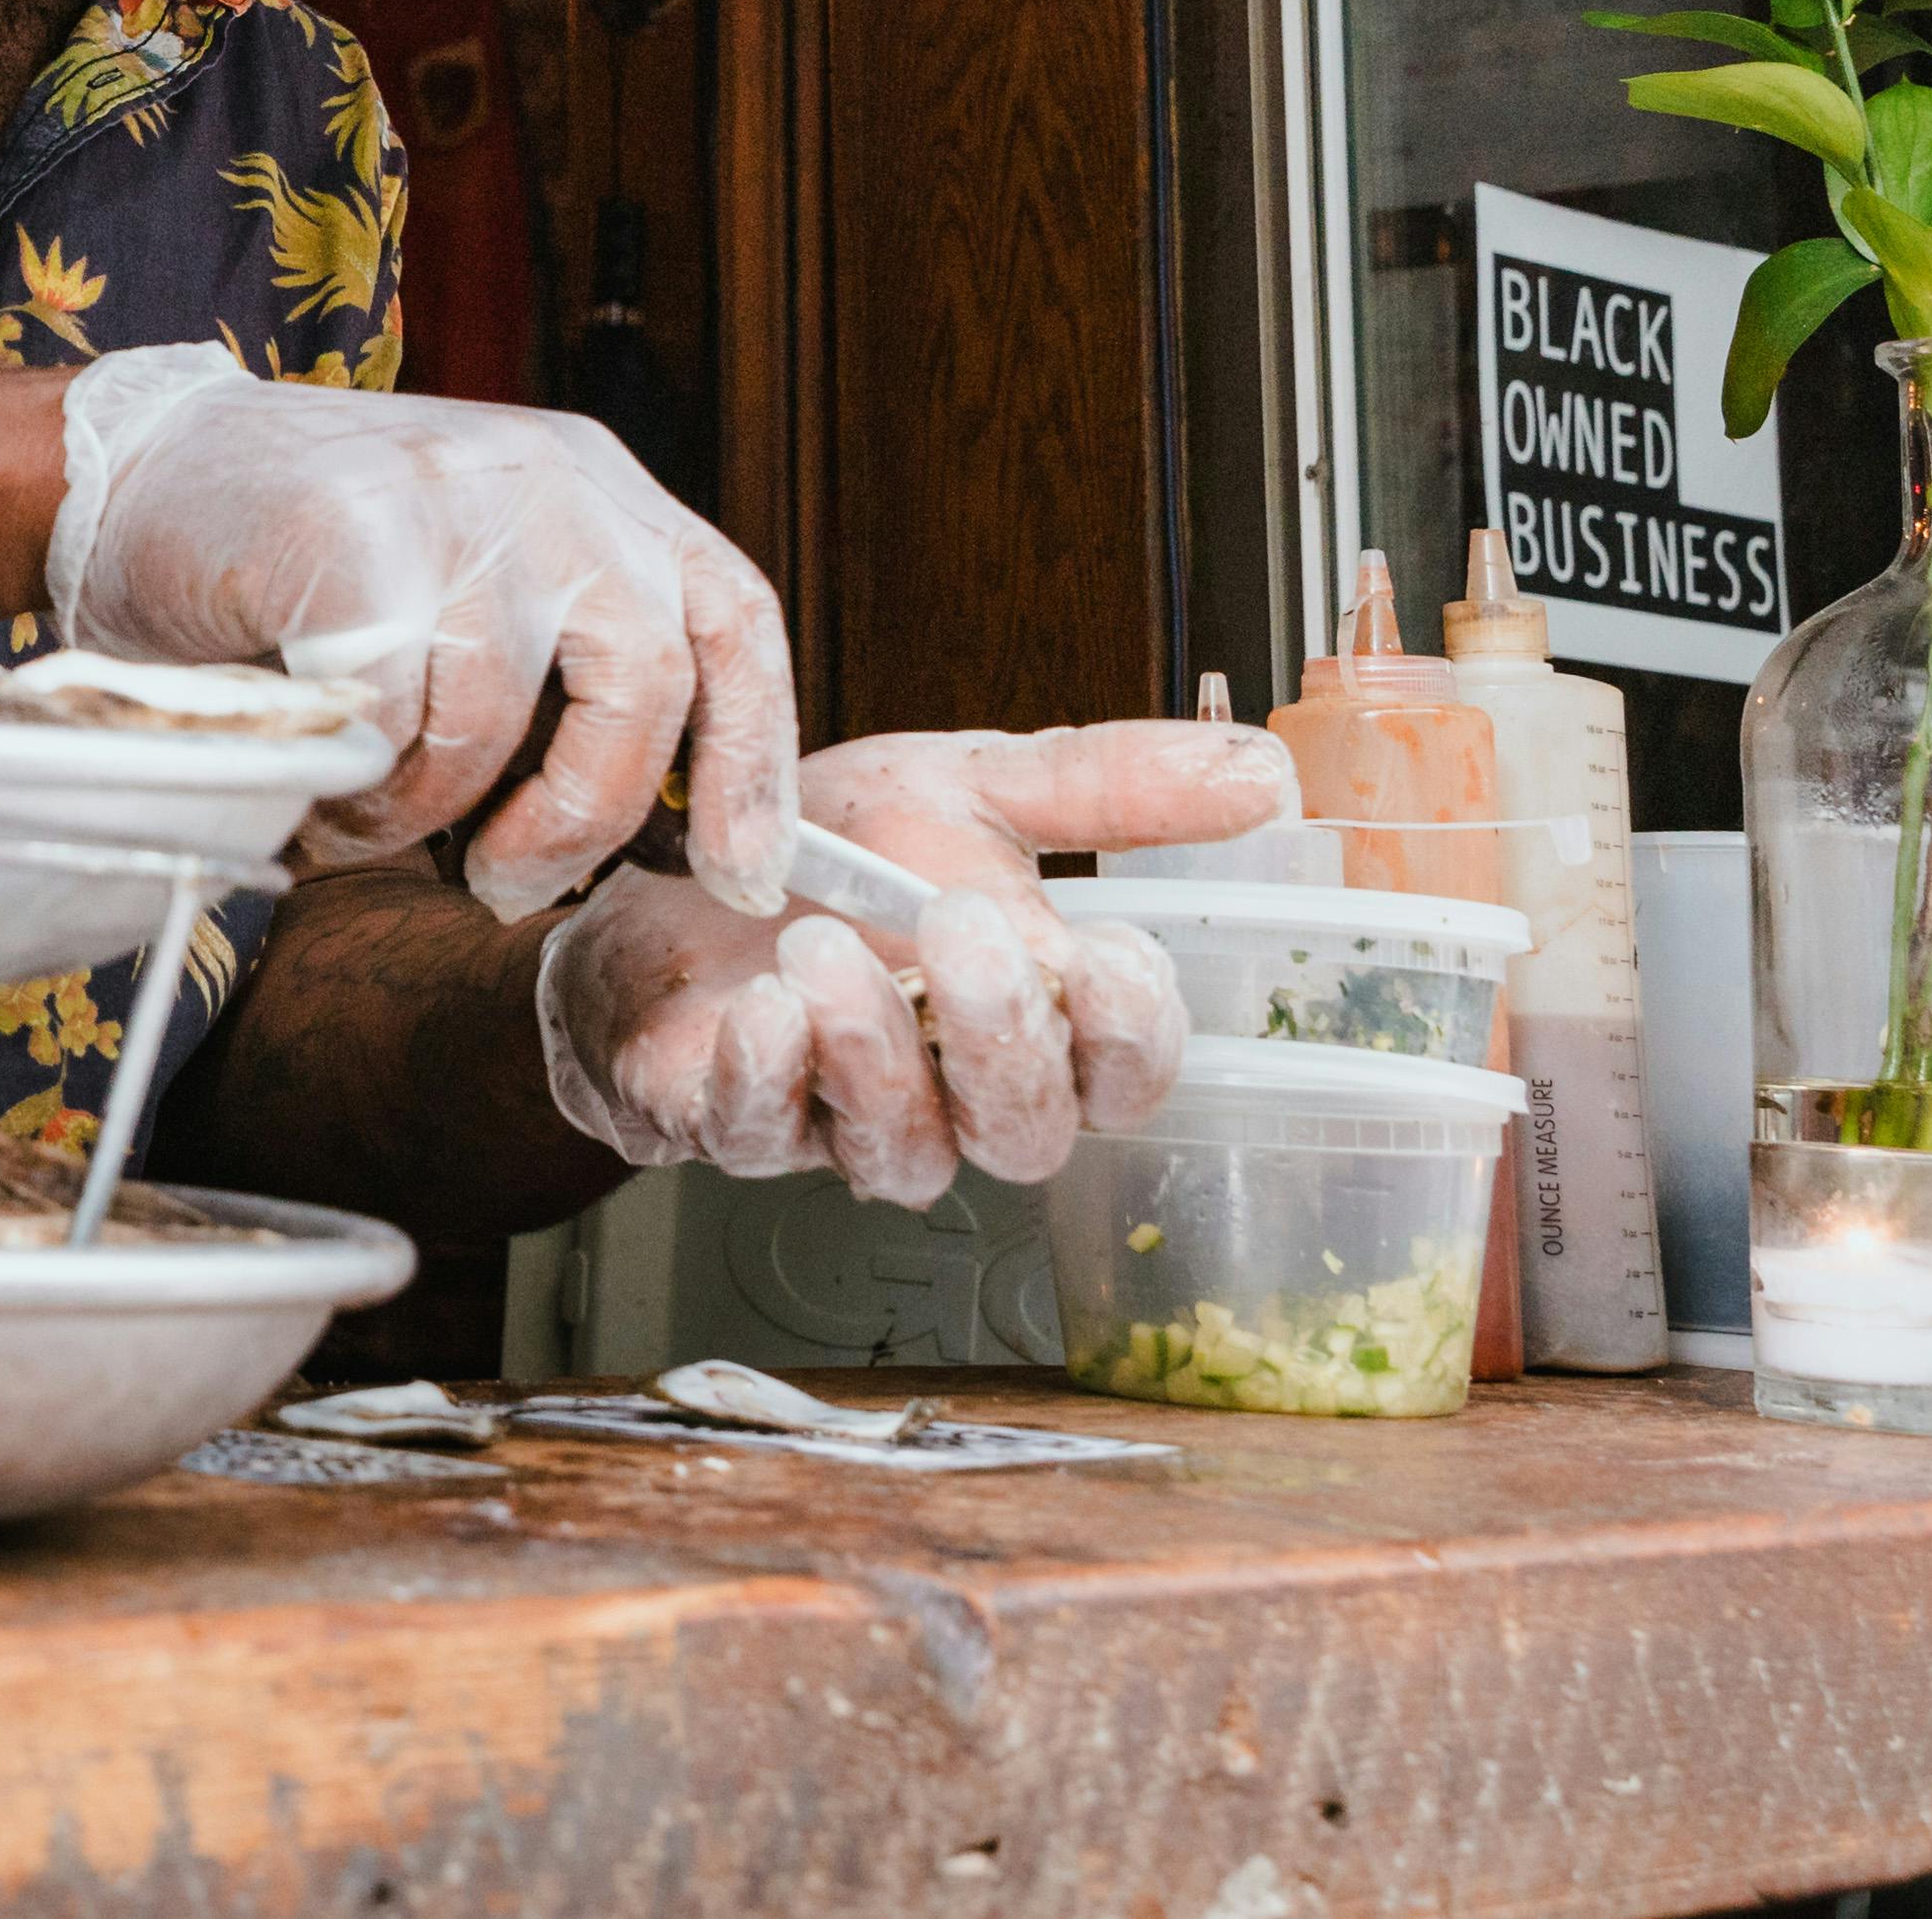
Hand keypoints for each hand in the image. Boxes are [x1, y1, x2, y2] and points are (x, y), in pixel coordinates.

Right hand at [45, 343, 795, 917]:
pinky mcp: (358, 536)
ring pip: (498, 719)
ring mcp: (455, 499)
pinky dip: (356, 787)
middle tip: (507, 882)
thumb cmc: (303, 560)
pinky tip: (316, 778)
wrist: (132, 466)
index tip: (749, 872)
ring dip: (425, 809)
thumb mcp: (470, 583)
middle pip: (646, 677)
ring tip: (363, 814)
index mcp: (597, 488)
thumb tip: (645, 834)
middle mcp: (549, 479)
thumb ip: (557, 669)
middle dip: (585, 814)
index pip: (732, 620)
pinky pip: (395, 719)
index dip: (756, 760)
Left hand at [532, 719, 1301, 1204]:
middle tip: (962, 928)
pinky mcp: (735, 1125)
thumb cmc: (832, 854)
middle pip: (1028, 1131)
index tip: (1106, 951)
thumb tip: (1266, 776)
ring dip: (875, 1054)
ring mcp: (844, 1125)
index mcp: (1035, 1023)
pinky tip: (763, 1010)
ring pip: (906, 1154)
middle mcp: (955, 1096)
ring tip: (826, 948)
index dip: (1130, 1031)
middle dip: (1004, 1037)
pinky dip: (767, 1079)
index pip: (1128, 1073)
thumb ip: (1104, 787)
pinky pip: (763, 1138)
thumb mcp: (964, 789)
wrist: (665, 869)